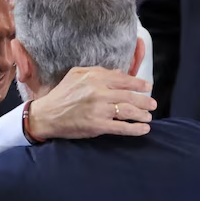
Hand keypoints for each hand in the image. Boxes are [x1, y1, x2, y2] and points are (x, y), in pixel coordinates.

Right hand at [29, 67, 155, 139]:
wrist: (47, 115)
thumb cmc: (62, 94)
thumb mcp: (77, 74)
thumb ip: (98, 71)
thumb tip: (119, 73)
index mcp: (95, 78)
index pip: (123, 79)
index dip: (138, 84)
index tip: (147, 87)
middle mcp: (99, 92)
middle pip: (129, 96)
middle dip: (145, 100)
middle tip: (153, 103)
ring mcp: (99, 110)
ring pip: (128, 111)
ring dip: (142, 114)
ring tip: (149, 117)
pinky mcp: (97, 126)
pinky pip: (121, 127)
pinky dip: (135, 129)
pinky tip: (144, 129)